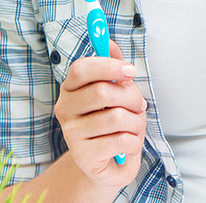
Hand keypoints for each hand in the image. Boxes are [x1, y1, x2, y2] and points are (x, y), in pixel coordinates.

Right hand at [54, 40, 146, 187]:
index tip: (131, 70)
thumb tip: (109, 42)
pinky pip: (120, 140)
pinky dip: (134, 141)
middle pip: (101, 92)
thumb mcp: (116, 91)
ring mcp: (71, 134)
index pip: (81, 69)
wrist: (108, 163)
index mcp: (71, 88)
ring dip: (135, 121)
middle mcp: (64, 110)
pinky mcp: (83, 156)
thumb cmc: (114, 122)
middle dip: (131, 96)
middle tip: (140, 104)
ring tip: (134, 126)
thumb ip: (113, 66)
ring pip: (115, 117)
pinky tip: (129, 145)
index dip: (108, 66)